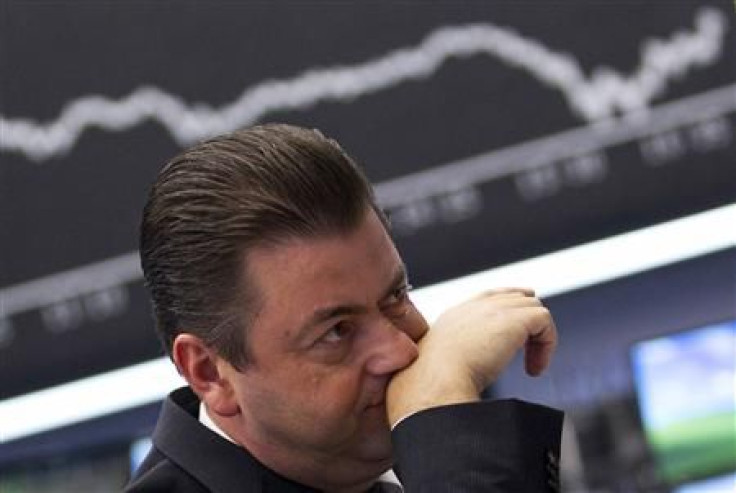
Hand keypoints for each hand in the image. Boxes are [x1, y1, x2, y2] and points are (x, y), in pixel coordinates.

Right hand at [386, 288, 557, 425]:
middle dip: (528, 320)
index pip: (490, 297)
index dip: (510, 304)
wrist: (434, 382)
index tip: (523, 319)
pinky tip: (534, 368)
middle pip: (515, 298)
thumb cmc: (433, 385)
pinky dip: (547, 344)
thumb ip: (460, 359)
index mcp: (455, 316)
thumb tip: (472, 375)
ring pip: (532, 307)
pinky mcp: (513, 320)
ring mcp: (493, 310)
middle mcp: (474, 308)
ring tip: (531, 366)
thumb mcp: (445, 365)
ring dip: (537, 337)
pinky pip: (543, 319)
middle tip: (530, 352)